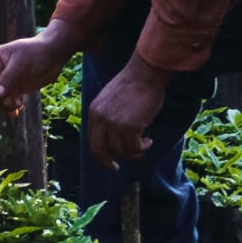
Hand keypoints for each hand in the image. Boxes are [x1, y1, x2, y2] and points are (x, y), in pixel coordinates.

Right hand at [0, 29, 72, 117]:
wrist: (55, 54)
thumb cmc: (36, 52)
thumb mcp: (21, 63)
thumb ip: (8, 79)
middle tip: (11, 103)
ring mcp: (8, 80)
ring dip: (6, 104)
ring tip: (18, 105)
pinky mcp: (17, 88)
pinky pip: (9, 100)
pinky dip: (12, 106)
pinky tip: (18, 110)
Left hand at [85, 55, 171, 170]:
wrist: (144, 73)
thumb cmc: (133, 84)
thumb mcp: (111, 99)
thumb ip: (108, 116)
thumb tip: (113, 137)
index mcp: (94, 112)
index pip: (92, 140)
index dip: (99, 154)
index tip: (107, 162)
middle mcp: (101, 119)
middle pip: (99, 150)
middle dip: (106, 163)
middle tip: (115, 169)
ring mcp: (114, 123)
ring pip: (121, 151)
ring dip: (133, 153)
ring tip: (144, 146)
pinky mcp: (130, 126)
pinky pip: (135, 147)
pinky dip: (142, 148)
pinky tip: (149, 142)